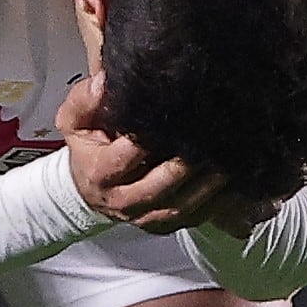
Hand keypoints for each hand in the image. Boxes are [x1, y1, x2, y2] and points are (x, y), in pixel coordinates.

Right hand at [59, 74, 226, 235]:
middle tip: (211, 140)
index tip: (170, 120)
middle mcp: (123, 199)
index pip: (126, 156)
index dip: (148, 140)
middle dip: (186, 163)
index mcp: (100, 173)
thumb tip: (104, 82)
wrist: (89, 188)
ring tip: (228, 160)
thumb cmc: (88, 150)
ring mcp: (146, 216)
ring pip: (181, 205)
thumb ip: (86, 99)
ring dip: (208, 185)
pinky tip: (231, 182)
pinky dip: (216, 202)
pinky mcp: (165, 224)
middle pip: (160, 185)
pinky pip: (195, 217)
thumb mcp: (75, 121)